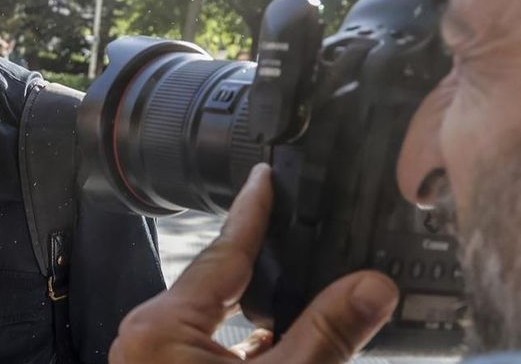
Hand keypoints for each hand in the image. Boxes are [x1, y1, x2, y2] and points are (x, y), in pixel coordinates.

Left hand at [108, 164, 398, 363]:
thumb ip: (326, 334)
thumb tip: (373, 286)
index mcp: (161, 328)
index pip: (221, 251)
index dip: (252, 210)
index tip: (264, 174)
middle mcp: (147, 341)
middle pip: (216, 280)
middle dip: (260, 256)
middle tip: (293, 216)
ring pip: (212, 317)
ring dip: (255, 305)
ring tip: (301, 279)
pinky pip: (207, 350)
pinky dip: (244, 343)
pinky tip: (281, 341)